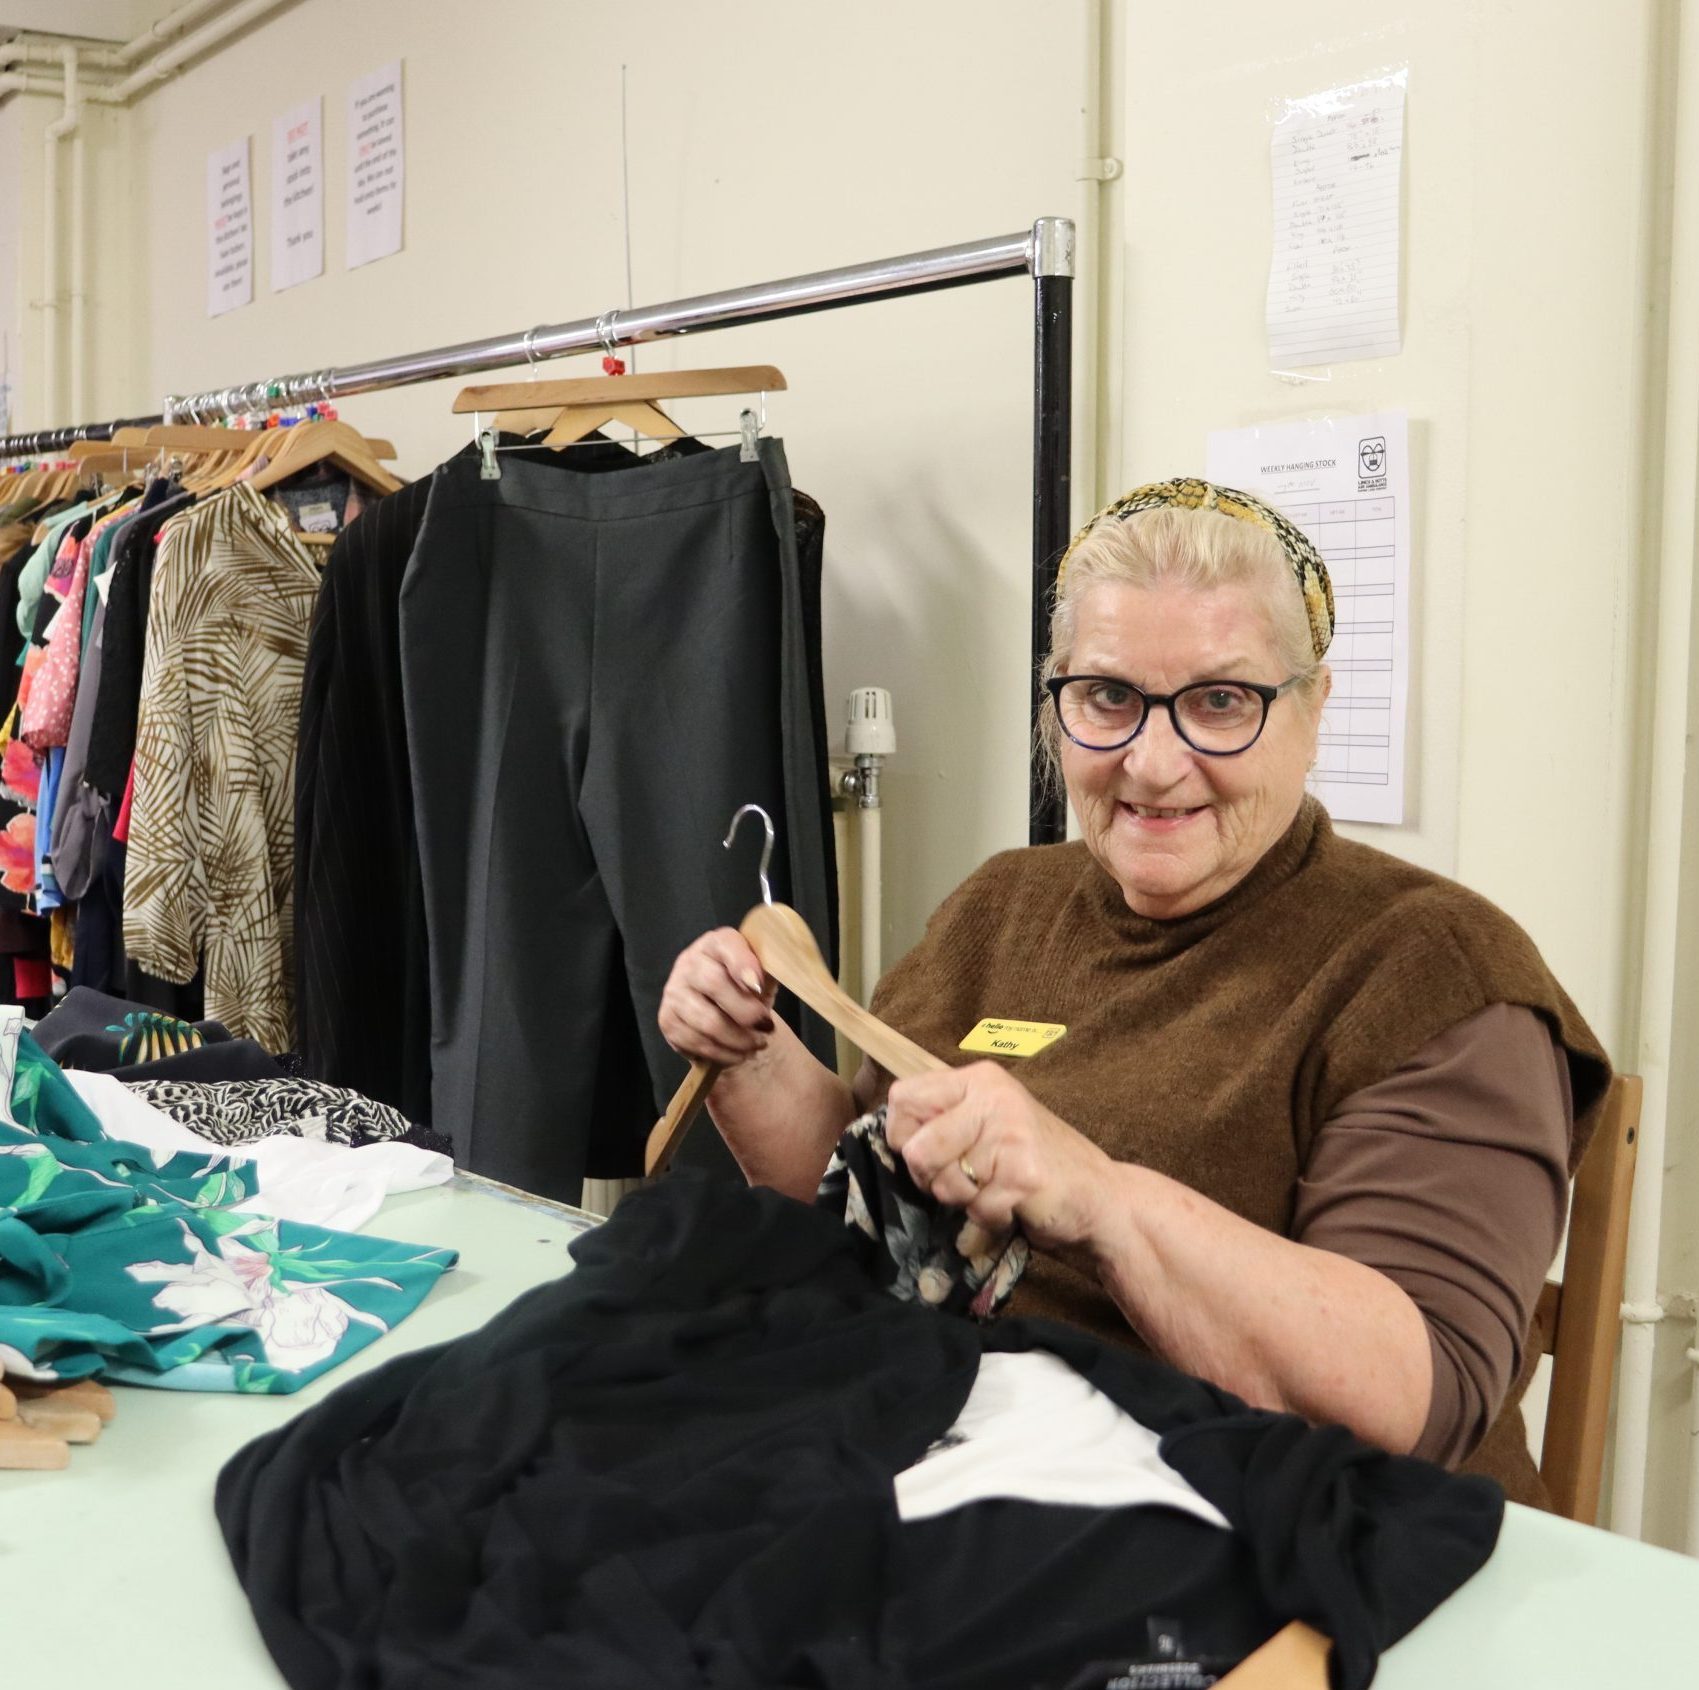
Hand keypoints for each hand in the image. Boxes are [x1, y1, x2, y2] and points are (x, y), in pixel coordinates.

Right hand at [658, 929, 776, 1069]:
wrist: (724, 1013)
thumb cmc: (748, 987)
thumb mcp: (764, 973)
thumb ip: (773, 968)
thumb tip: (791, 970)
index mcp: (715, 944)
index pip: (726, 945)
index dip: (742, 964)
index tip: (758, 986)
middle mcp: (689, 962)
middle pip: (714, 984)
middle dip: (746, 1011)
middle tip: (766, 1027)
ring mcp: (674, 992)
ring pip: (707, 1021)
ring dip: (738, 1039)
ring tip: (757, 1044)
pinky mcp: (668, 1020)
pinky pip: (697, 1042)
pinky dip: (724, 1053)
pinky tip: (739, 1053)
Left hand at [884, 1061, 1117, 1255]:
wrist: (1100, 1197)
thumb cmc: (1032, 1162)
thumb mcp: (986, 1123)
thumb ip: (943, 1121)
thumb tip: (892, 1139)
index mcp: (978, 1080)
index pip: (902, 1099)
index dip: (903, 1138)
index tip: (929, 1154)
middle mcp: (993, 1097)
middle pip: (917, 1150)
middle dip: (933, 1180)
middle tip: (967, 1181)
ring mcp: (1011, 1133)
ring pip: (944, 1184)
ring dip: (965, 1201)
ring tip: (996, 1189)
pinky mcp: (1023, 1173)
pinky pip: (976, 1210)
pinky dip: (990, 1219)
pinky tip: (1014, 1205)